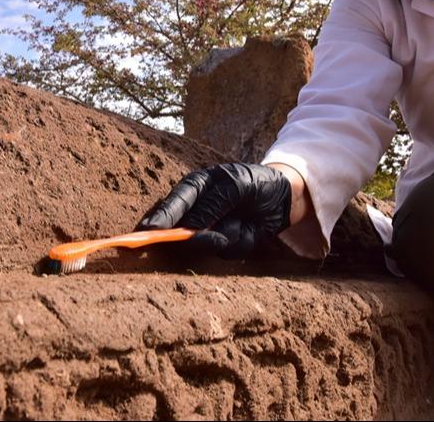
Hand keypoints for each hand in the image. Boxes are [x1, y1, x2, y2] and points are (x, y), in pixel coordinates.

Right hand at [136, 163, 292, 258]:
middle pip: (185, 231)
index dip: (161, 217)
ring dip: (230, 234)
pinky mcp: (225, 243)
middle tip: (218, 239)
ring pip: (209, 244)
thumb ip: (212, 205)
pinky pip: (228, 252)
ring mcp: (211, 228)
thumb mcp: (235, 187)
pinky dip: (243, 241)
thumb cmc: (255, 182)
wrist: (284, 196)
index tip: (150, 230)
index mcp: (195, 187)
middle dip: (202, 237)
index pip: (174, 203)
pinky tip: (252, 229)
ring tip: (244, 220)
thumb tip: (191, 228)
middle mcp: (198, 210)